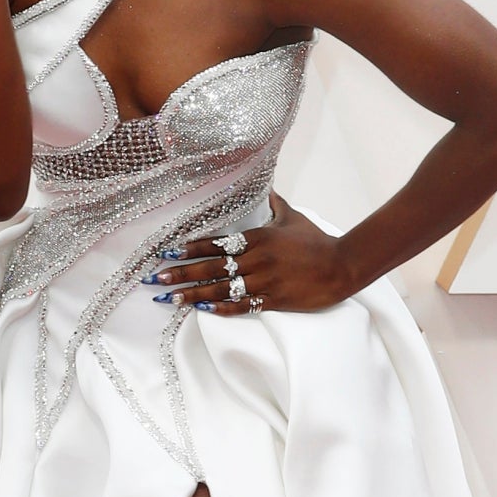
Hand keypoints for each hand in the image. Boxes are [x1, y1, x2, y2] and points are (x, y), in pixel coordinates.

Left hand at [142, 192, 352, 314]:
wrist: (342, 265)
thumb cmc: (317, 240)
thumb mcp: (293, 217)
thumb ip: (275, 203)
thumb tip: (267, 186)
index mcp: (258, 238)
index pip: (216, 242)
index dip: (190, 248)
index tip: (167, 253)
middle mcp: (257, 259)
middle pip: (211, 267)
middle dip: (181, 273)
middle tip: (155, 279)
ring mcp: (265, 280)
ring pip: (222, 288)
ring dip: (193, 293)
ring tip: (169, 298)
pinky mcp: (274, 299)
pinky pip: (244, 304)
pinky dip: (222, 307)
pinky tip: (202, 309)